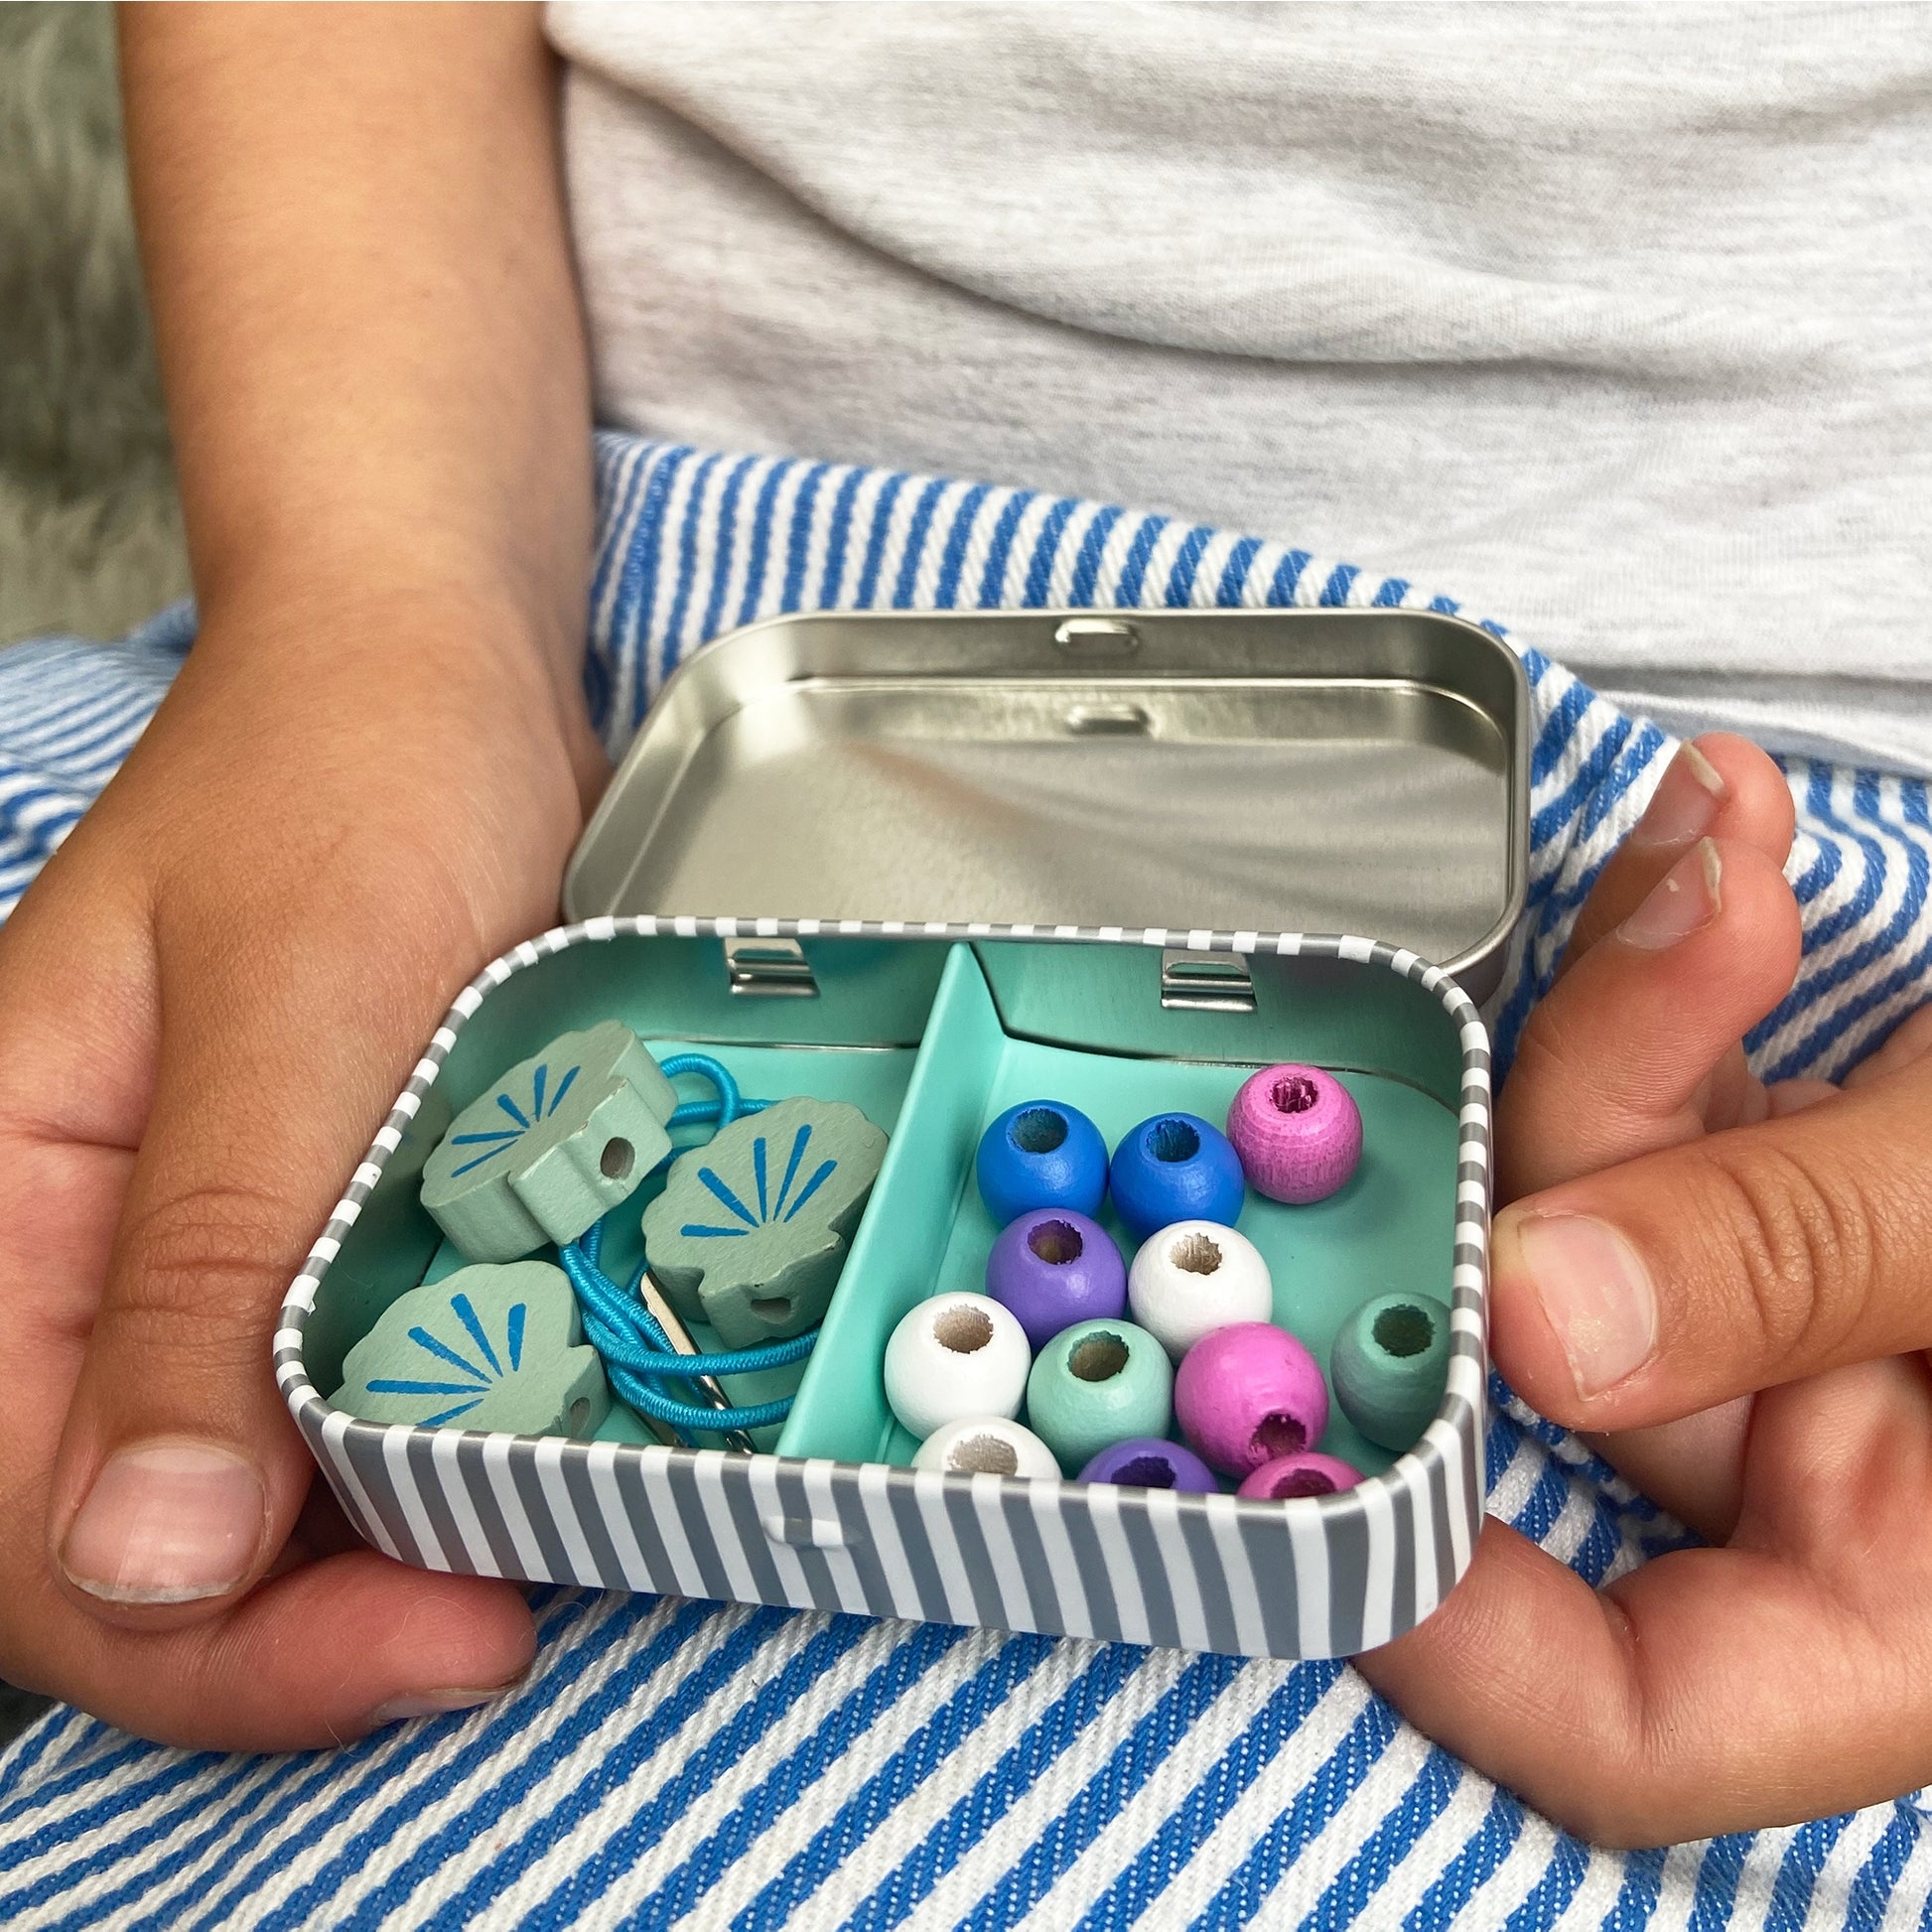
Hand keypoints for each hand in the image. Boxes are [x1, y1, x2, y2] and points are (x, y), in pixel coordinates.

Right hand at [0, 589, 603, 1747]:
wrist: (434, 666)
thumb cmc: (351, 779)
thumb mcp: (291, 1010)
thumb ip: (209, 1270)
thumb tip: (151, 1558)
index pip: (33, 1521)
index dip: (217, 1639)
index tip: (432, 1640)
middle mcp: (78, 1255)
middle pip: (137, 1538)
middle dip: (306, 1624)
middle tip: (498, 1619)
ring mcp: (203, 1248)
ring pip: (248, 1488)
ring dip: (376, 1555)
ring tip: (532, 1558)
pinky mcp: (314, 1223)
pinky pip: (342, 1390)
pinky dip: (427, 1452)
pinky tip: (527, 1455)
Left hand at [1359, 734, 1931, 1844]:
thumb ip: (1804, 1262)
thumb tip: (1540, 1318)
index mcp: (1915, 1601)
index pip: (1635, 1716)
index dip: (1448, 1618)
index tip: (1316, 1437)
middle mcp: (1831, 1481)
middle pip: (1567, 1368)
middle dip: (1559, 1153)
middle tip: (1565, 1008)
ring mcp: (1802, 1331)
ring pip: (1596, 1197)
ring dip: (1636, 1013)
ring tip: (1715, 869)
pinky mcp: (1793, 1194)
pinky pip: (1678, 1098)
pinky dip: (1689, 972)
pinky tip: (1724, 844)